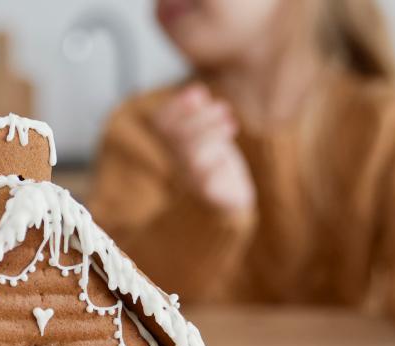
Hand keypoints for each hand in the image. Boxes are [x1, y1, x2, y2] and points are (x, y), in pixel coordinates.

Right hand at [154, 84, 255, 217]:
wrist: (227, 203)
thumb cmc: (216, 165)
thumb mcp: (209, 136)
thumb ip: (201, 116)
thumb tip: (197, 93)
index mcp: (175, 146)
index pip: (163, 123)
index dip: (177, 106)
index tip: (198, 91)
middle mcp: (179, 162)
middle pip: (179, 136)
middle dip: (201, 117)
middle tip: (223, 107)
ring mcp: (192, 179)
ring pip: (192, 156)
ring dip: (210, 135)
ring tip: (231, 124)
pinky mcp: (209, 195)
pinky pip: (205, 182)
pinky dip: (215, 165)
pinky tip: (225, 159)